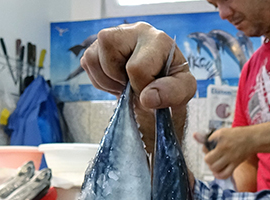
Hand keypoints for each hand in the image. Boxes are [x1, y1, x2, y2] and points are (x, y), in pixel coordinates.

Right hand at [80, 22, 195, 135]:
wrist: (158, 85)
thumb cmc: (170, 83)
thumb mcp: (182, 91)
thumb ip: (171, 94)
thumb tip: (147, 98)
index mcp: (158, 40)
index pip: (136, 67)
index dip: (139, 87)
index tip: (148, 93)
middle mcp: (135, 31)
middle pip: (108, 46)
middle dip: (119, 77)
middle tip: (134, 86)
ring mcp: (114, 36)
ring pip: (93, 57)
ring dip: (108, 80)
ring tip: (126, 84)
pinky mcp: (98, 46)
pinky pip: (87, 64)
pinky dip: (100, 80)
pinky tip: (117, 80)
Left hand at [202, 126, 256, 179]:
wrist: (252, 139)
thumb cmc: (236, 135)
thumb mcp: (222, 132)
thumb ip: (208, 136)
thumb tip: (194, 135)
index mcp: (220, 137)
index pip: (206, 145)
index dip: (205, 148)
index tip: (209, 148)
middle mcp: (224, 147)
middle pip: (208, 159)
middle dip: (207, 159)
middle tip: (211, 158)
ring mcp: (230, 157)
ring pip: (215, 167)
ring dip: (212, 167)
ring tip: (215, 164)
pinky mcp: (235, 164)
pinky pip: (224, 174)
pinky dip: (219, 175)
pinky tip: (218, 172)